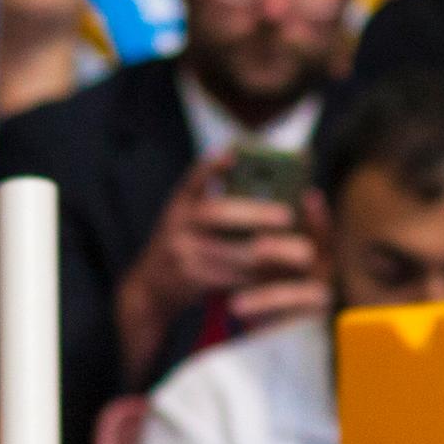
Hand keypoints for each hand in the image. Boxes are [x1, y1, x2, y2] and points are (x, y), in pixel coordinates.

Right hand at [123, 154, 318, 344]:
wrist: (149, 289)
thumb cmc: (183, 248)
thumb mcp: (186, 220)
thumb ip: (211, 204)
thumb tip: (262, 192)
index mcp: (179, 204)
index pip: (193, 179)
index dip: (212, 166)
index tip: (233, 154)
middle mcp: (176, 224)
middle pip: (217, 213)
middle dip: (255, 213)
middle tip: (287, 216)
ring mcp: (180, 251)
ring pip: (228, 250)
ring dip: (264, 251)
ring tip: (294, 250)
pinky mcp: (188, 279)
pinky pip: (228, 276)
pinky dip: (254, 275)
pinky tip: (275, 273)